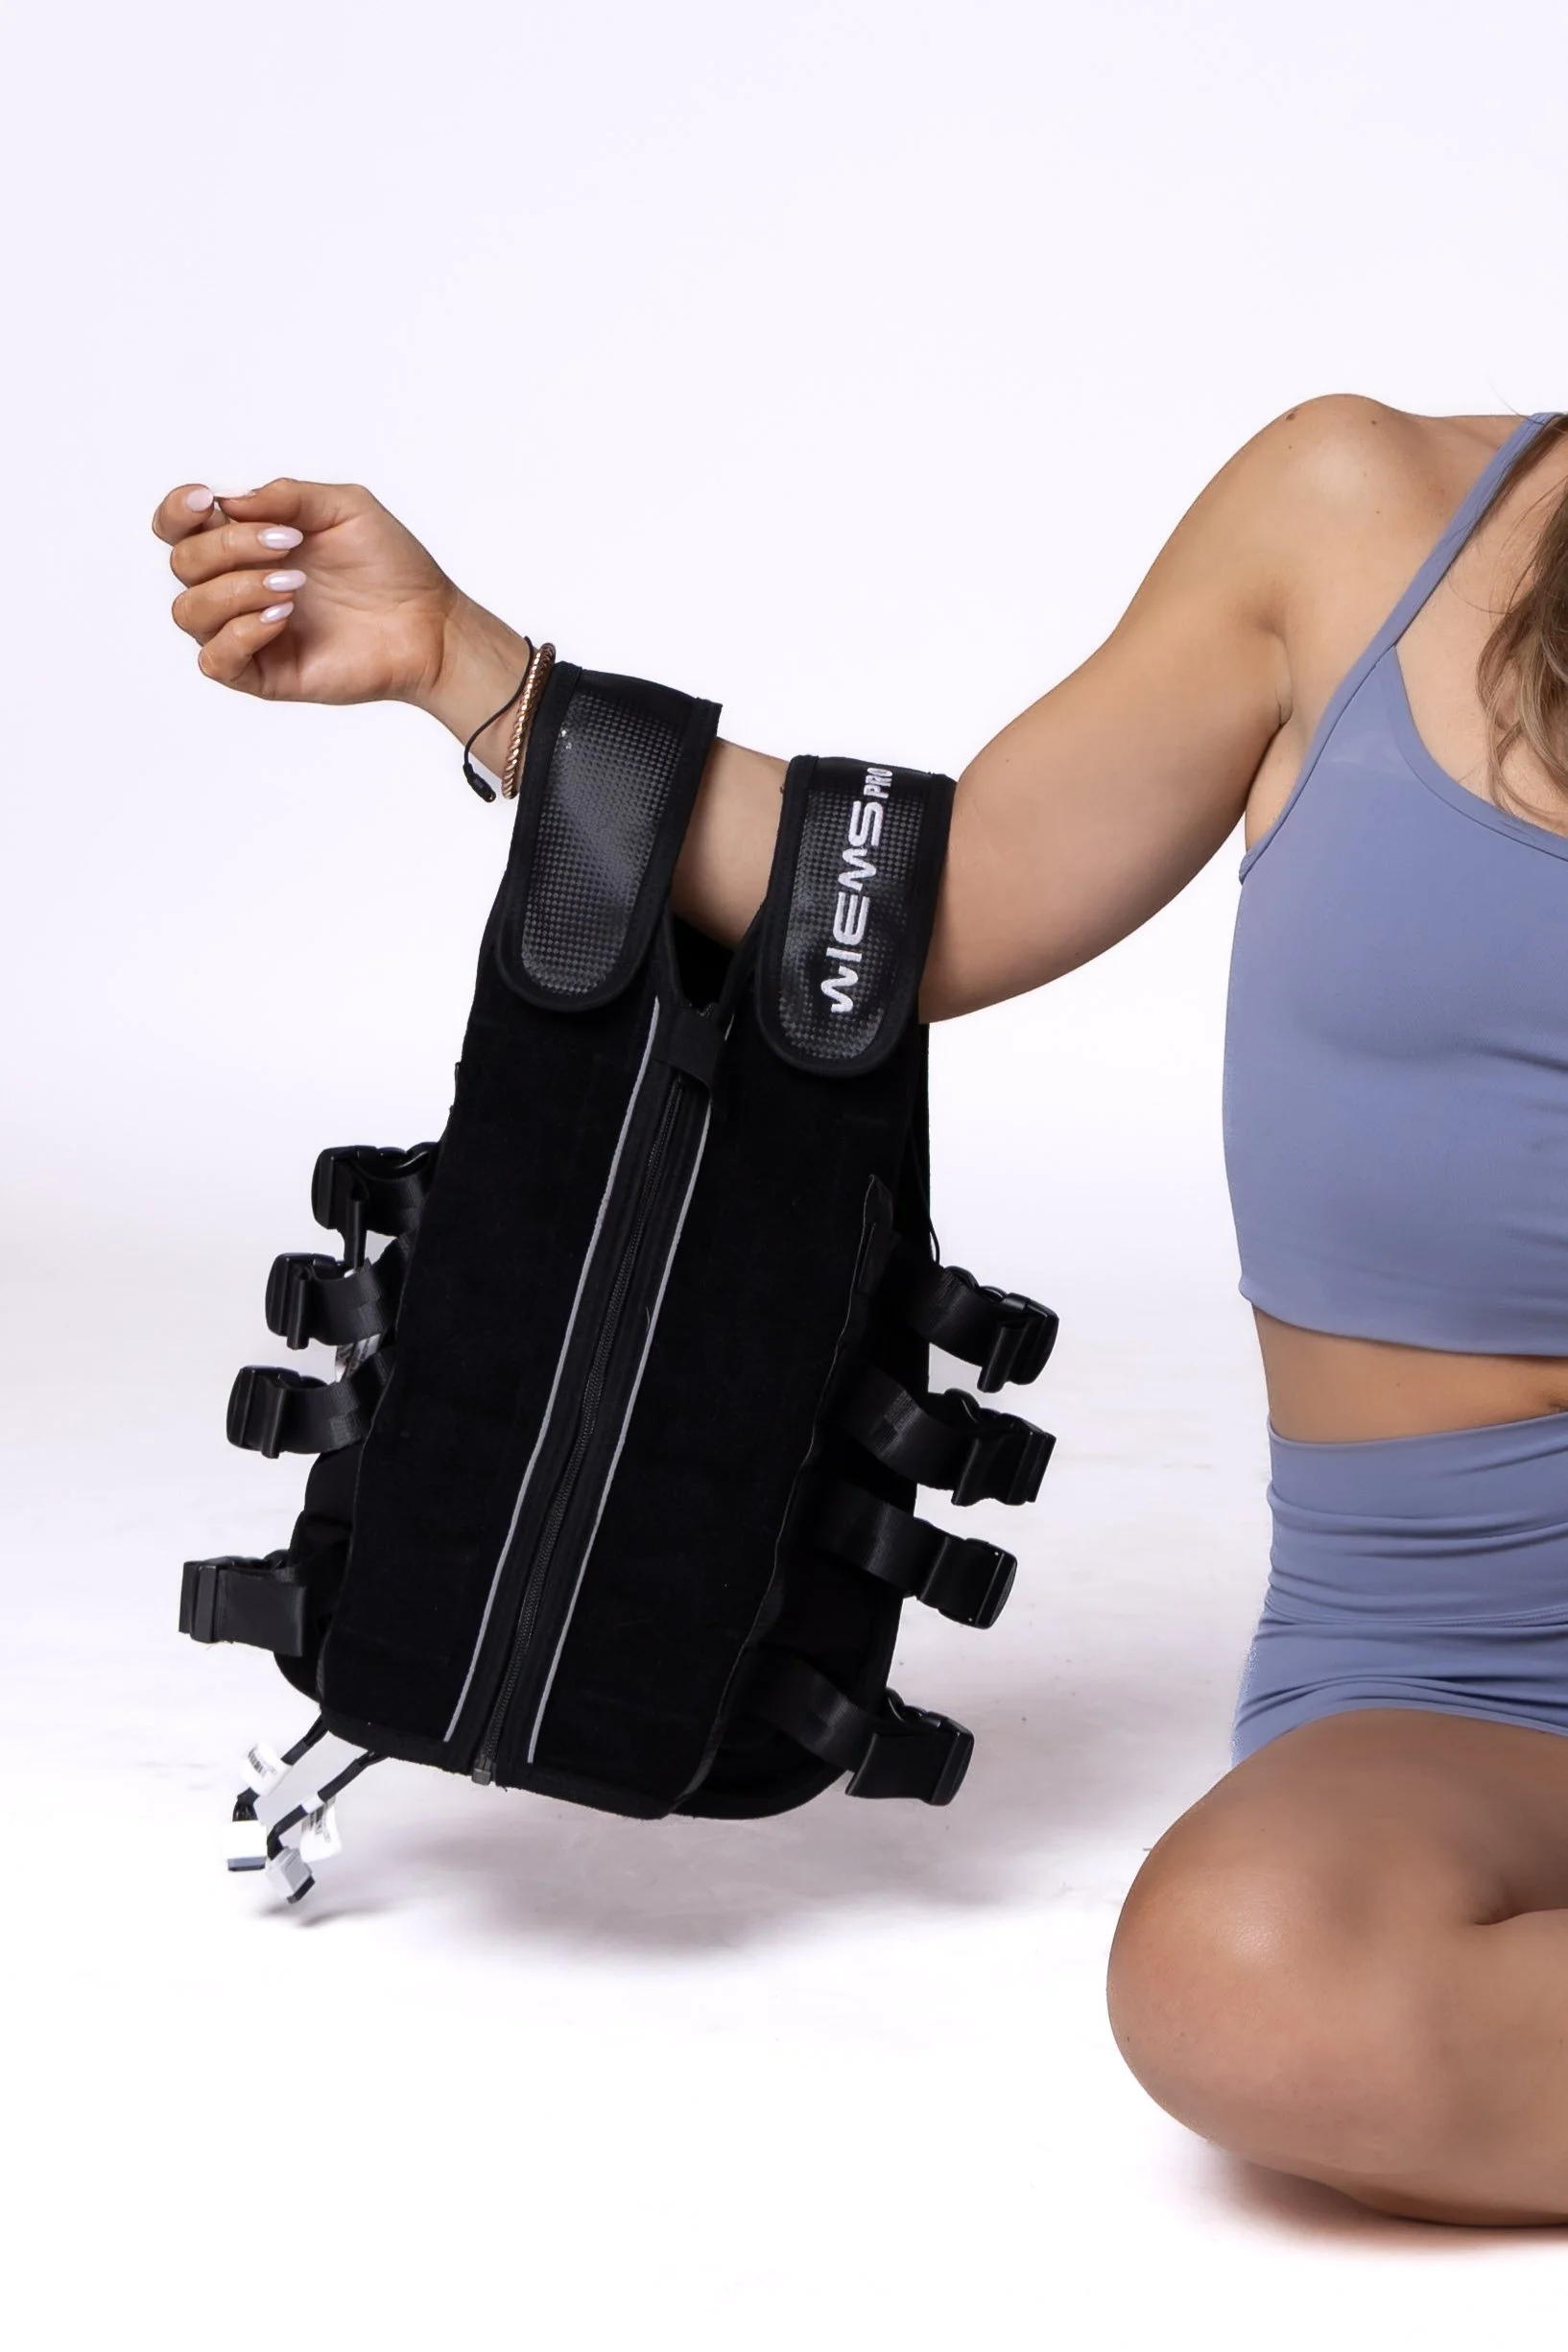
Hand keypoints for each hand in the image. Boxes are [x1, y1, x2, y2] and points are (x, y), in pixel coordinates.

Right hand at [152, 477, 462, 708]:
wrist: (428, 623)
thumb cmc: (390, 566)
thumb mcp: (344, 507)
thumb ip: (286, 495)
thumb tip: (228, 500)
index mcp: (246, 543)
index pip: (178, 527)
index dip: (176, 511)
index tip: (206, 500)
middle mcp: (237, 587)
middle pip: (183, 563)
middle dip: (228, 546)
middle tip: (288, 545)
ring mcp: (246, 633)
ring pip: (189, 611)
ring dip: (234, 589)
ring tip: (293, 585)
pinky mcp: (262, 674)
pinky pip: (215, 659)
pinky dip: (240, 633)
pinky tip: (282, 618)